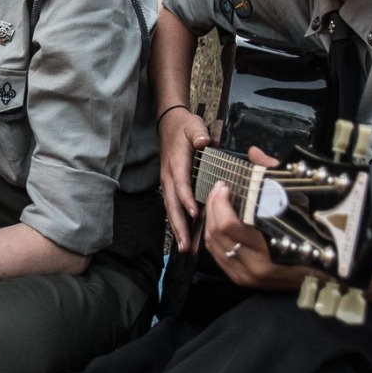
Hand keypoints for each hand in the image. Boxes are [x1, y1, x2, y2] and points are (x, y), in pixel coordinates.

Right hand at [159, 108, 210, 249]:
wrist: (169, 123)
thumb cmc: (184, 127)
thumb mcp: (193, 125)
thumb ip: (198, 133)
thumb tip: (203, 141)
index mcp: (176, 163)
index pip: (181, 184)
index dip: (187, 199)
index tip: (196, 214)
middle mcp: (169, 177)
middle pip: (172, 204)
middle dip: (179, 226)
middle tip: (186, 245)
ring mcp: (168, 183)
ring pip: (171, 209)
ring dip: (178, 229)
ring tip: (185, 249)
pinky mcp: (171, 187)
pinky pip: (174, 207)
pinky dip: (178, 223)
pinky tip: (185, 237)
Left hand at [202, 147, 314, 291]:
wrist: (325, 273)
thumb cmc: (316, 235)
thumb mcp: (299, 202)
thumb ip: (273, 175)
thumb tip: (254, 153)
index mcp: (269, 248)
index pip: (229, 225)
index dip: (220, 202)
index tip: (224, 186)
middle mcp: (255, 266)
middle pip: (217, 233)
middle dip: (213, 207)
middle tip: (219, 190)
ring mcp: (247, 276)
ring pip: (213, 245)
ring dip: (211, 221)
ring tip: (218, 203)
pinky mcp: (242, 280)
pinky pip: (218, 256)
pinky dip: (214, 237)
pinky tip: (220, 222)